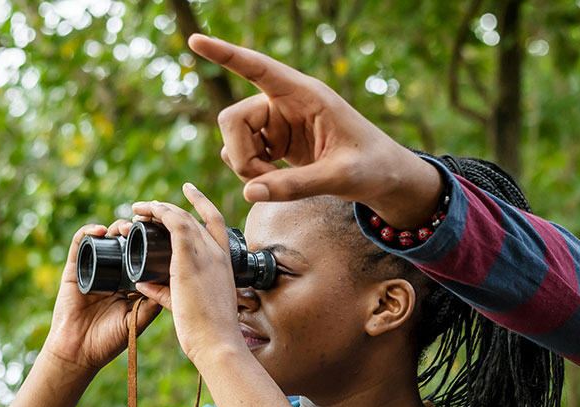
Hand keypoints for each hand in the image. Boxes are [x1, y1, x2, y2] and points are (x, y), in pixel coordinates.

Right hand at [40, 221, 161, 374]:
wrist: (78, 353)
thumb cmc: (109, 340)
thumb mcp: (139, 319)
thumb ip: (154, 302)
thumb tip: (173, 280)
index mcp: (131, 282)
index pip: (144, 256)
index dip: (153, 243)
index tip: (164, 234)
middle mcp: (114, 272)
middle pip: (126, 243)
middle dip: (136, 231)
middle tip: (145, 227)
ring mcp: (93, 269)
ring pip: (106, 240)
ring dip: (116, 228)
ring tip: (126, 227)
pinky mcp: (74, 269)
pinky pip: (79, 245)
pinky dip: (88, 233)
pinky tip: (100, 230)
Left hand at [130, 184, 244, 363]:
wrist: (217, 342)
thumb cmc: (208, 331)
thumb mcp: (187, 305)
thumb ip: (165, 292)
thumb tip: (142, 283)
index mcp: (223, 264)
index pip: (216, 223)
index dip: (202, 204)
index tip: (189, 191)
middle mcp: (218, 254)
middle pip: (196, 217)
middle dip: (172, 207)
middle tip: (150, 207)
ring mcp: (207, 255)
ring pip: (183, 218)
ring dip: (161, 208)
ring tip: (141, 208)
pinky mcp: (191, 260)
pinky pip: (176, 225)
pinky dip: (161, 213)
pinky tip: (147, 211)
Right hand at [188, 34, 442, 228]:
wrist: (384, 178)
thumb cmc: (373, 167)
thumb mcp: (341, 177)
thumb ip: (296, 186)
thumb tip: (249, 193)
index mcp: (307, 95)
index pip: (259, 68)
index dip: (226, 55)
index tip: (195, 40)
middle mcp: (287, 103)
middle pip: (233, 119)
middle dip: (241, 154)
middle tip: (264, 181)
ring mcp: (279, 123)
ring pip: (234, 140)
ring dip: (247, 167)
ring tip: (280, 184)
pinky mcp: (276, 143)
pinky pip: (243, 155)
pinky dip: (252, 175)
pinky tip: (275, 183)